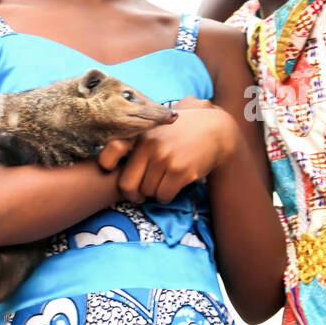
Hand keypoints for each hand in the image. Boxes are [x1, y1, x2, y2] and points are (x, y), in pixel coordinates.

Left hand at [103, 107, 238, 203]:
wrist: (216, 129)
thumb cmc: (182, 132)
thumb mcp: (157, 128)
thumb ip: (137, 141)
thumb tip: (110, 164)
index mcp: (140, 135)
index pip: (111, 154)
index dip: (109, 166)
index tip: (117, 174)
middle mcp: (149, 146)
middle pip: (128, 185)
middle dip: (135, 193)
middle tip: (142, 193)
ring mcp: (165, 158)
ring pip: (148, 192)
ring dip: (154, 193)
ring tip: (163, 182)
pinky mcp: (180, 170)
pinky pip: (164, 195)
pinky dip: (166, 196)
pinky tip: (173, 187)